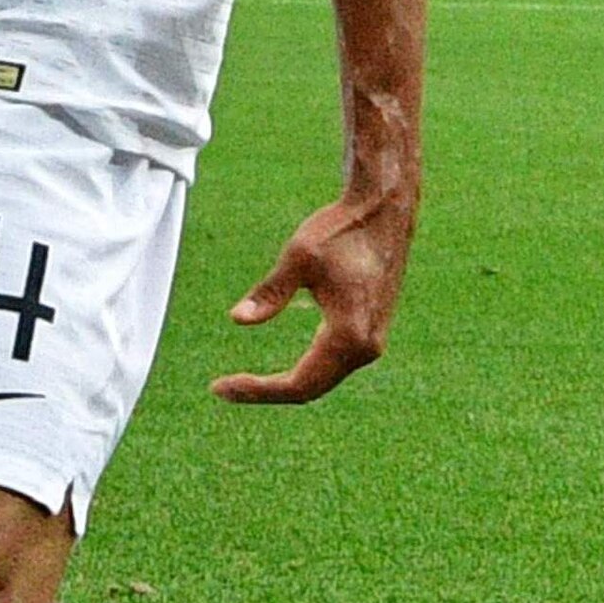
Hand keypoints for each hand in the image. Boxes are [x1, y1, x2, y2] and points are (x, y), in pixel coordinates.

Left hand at [212, 185, 414, 404]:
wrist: (384, 211)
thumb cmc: (343, 229)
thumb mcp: (299, 258)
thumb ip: (270, 293)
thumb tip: (237, 319)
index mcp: (349, 334)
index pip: (297, 383)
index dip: (257, 390)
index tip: (219, 386)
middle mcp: (366, 347)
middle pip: (310, 389)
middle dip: (265, 391)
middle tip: (221, 388)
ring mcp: (372, 342)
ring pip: (322, 380)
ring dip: (285, 384)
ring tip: (243, 382)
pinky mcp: (370, 332)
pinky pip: (333, 366)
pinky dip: (304, 371)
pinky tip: (277, 370)